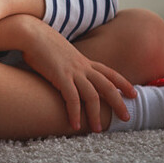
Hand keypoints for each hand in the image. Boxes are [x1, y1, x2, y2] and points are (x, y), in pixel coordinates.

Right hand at [18, 24, 135, 131]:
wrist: (30, 32)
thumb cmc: (40, 42)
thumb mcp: (60, 53)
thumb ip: (67, 64)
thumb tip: (65, 72)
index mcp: (83, 60)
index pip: (109, 73)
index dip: (123, 83)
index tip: (134, 94)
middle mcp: (82, 66)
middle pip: (107, 86)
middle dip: (119, 102)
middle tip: (127, 117)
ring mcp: (72, 71)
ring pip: (92, 96)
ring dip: (95, 114)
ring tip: (97, 129)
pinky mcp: (60, 76)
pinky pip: (72, 98)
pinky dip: (75, 113)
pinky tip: (74, 125)